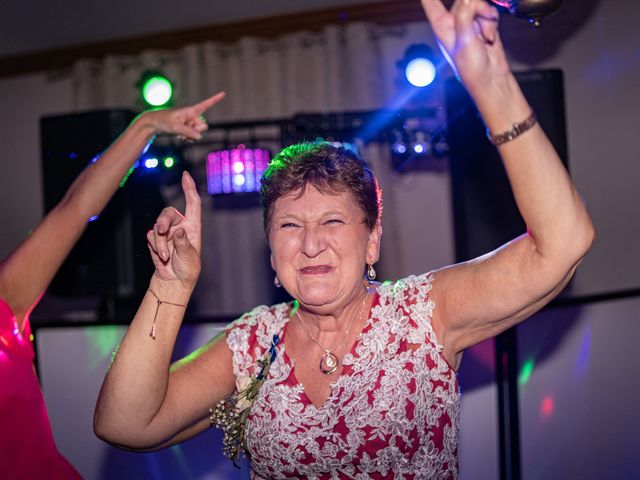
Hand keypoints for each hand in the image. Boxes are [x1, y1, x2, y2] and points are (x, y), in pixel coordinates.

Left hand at [141, 91, 225, 140]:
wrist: (154, 123)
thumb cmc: (163, 121)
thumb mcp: (175, 127)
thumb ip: (188, 132)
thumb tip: (199, 137)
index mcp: (191, 111)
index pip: (205, 104)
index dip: (215, 99)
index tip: (223, 93)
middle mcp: (193, 116)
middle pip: (204, 127)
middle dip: (196, 132)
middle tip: (184, 133)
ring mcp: (190, 123)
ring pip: (199, 134)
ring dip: (191, 137)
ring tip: (180, 135)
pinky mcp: (187, 129)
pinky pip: (194, 137)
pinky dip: (188, 139)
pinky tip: (180, 137)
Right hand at [147, 171, 201, 289]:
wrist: (173, 282)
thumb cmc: (187, 269)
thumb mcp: (189, 257)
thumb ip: (183, 243)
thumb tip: (179, 230)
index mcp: (193, 227)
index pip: (192, 204)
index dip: (189, 188)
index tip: (185, 175)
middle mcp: (180, 226)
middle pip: (168, 213)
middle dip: (163, 222)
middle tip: (161, 232)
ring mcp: (167, 232)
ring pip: (157, 226)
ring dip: (159, 242)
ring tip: (165, 256)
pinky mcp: (156, 240)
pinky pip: (150, 236)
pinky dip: (154, 247)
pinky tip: (161, 256)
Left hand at [421, 0, 506, 96]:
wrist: (491, 80)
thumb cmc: (472, 68)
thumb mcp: (465, 40)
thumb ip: (465, 15)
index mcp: (441, 26)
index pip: (430, 1)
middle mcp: (453, 23)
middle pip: (463, 0)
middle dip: (475, 6)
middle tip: (479, 20)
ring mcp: (469, 24)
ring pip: (479, 4)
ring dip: (486, 17)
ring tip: (485, 36)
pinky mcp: (484, 26)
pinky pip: (489, 13)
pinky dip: (492, 23)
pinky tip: (490, 38)